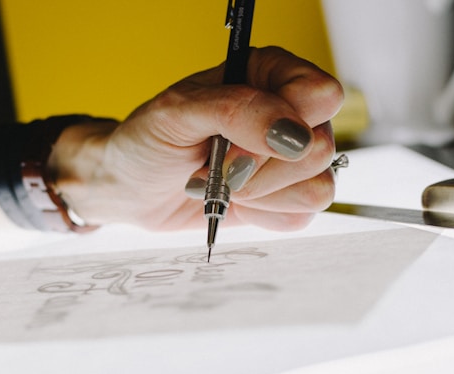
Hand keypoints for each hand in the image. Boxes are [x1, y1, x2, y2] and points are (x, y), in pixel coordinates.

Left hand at [55, 46, 343, 230]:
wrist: (132, 188)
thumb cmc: (149, 142)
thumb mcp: (178, 112)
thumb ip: (237, 110)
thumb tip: (293, 133)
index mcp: (268, 76)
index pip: (321, 95)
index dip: (286, 123)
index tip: (237, 140)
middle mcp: (288, 115)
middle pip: (320, 148)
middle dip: (259, 168)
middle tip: (216, 165)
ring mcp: (289, 161)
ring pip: (317, 189)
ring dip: (258, 194)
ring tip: (220, 183)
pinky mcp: (283, 198)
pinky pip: (301, 216)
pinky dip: (261, 215)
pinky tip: (233, 202)